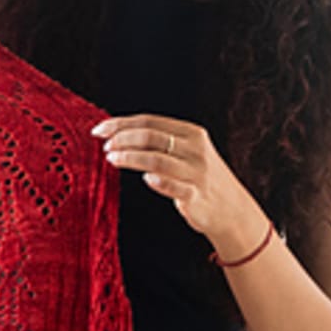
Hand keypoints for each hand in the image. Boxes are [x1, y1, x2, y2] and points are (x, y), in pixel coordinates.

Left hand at [90, 113, 267, 259]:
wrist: (231, 209)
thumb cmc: (199, 177)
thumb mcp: (186, 151)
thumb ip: (159, 141)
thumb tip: (117, 133)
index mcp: (191, 133)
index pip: (149, 121)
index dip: (120, 124)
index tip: (99, 130)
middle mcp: (196, 149)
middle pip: (150, 137)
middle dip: (122, 139)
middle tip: (105, 147)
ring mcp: (197, 172)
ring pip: (156, 159)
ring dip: (129, 158)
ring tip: (112, 159)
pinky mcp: (196, 195)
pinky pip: (173, 186)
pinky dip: (157, 181)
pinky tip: (145, 178)